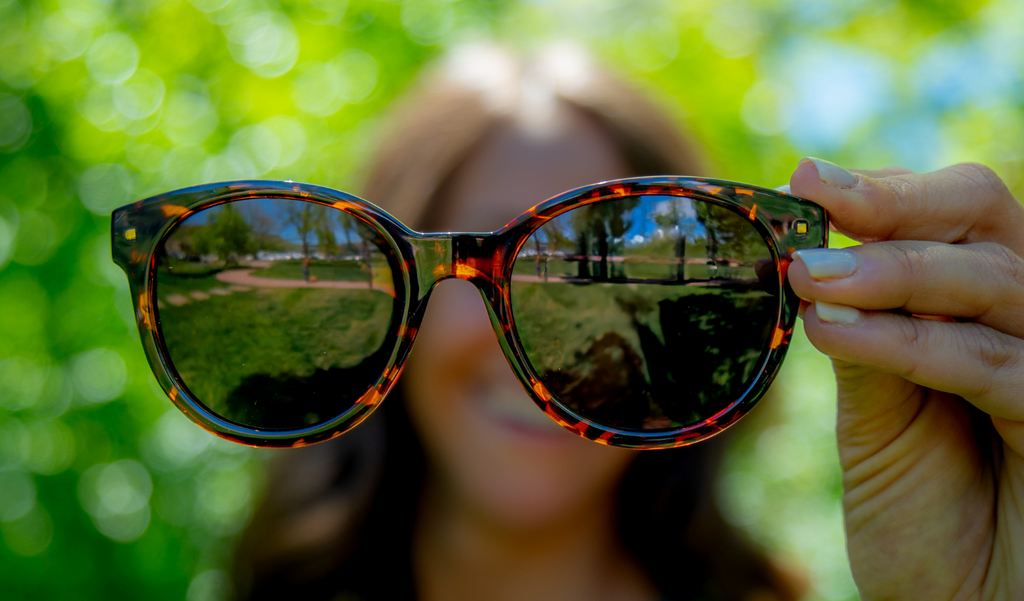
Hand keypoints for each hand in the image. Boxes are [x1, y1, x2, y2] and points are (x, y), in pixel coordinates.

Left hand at [786, 158, 1023, 599]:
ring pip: (989, 280)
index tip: (802, 183)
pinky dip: (911, 343)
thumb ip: (865, 345)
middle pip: (985, 216)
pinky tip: (837, 333)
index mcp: (978, 307)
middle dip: (894, 203)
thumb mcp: (877, 421)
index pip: (951, 212)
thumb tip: (814, 266)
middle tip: (813, 195)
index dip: (883, 190)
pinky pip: (993, 364)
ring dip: (891, 271)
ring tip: (809, 277)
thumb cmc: (923, 514)